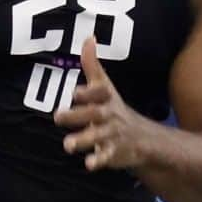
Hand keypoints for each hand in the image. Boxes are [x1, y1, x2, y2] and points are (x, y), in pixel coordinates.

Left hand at [54, 36, 149, 170]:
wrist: (143, 138)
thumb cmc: (114, 108)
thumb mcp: (105, 86)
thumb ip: (92, 65)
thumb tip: (88, 37)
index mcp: (105, 98)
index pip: (99, 92)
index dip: (88, 92)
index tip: (75, 92)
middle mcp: (109, 115)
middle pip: (94, 114)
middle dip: (77, 116)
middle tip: (57, 117)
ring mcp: (112, 134)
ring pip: (98, 136)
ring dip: (83, 140)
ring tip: (67, 145)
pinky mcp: (114, 152)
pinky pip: (106, 156)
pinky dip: (98, 160)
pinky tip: (88, 165)